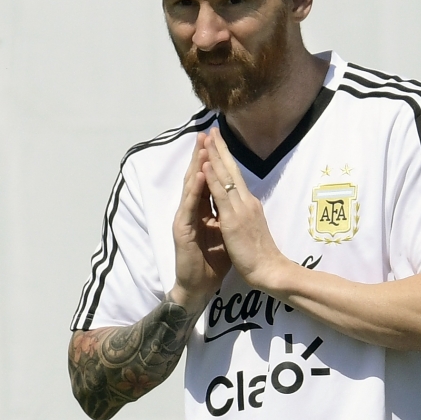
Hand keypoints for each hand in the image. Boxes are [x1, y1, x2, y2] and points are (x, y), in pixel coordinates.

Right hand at [169, 133, 230, 311]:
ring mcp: (185, 218)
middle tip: (205, 133)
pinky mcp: (183, 229)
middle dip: (201, 155)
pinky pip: (190, 205)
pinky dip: (195, 189)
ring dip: (197, 166)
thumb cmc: (213, 262)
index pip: (208, 179)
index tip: (217, 140)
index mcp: (204, 210)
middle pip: (197, 177)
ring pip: (192, 187)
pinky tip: (199, 176)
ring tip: (203, 147)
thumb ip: (226, 214)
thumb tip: (237, 199)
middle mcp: (192, 210)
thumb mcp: (224, 232)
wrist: (200, 285)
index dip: (212, 160)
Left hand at [202, 128, 290, 291]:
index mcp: (248, 203)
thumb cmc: (260, 253)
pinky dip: (213, 179)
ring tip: (207, 139)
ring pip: (226, 177)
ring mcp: (240, 209)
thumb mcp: (250, 226)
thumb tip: (239, 202)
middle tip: (212, 128)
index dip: (226, 157)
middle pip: (232, 169)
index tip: (218, 140)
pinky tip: (206, 165)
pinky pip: (221, 196)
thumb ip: (244, 212)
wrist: (270, 271)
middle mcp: (246, 201)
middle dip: (220, 148)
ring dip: (215, 157)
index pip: (235, 175)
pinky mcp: (233, 220)